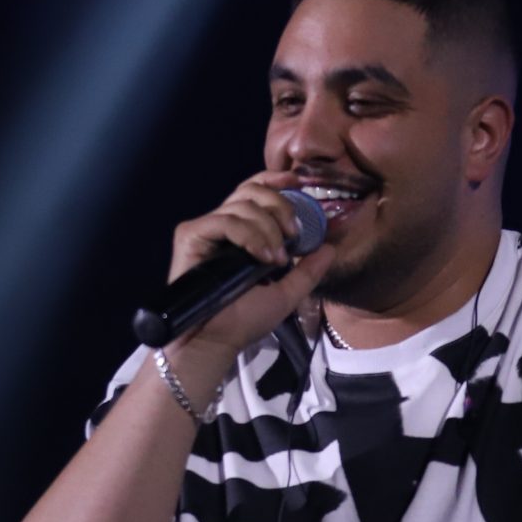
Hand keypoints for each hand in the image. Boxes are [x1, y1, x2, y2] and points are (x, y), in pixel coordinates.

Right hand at [163, 171, 332, 363]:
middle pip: (251, 190)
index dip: (276, 180)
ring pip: (241, 204)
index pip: (256, 190)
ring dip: (267, 228)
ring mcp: (206, 229)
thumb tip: (330, 248)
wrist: (214, 341)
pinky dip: (249, 234)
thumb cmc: (244, 321)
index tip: (300, 182)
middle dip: (280, 205)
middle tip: (293, 234)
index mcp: (242, 233)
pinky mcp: (190, 236)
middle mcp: (223, 226)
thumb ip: (308, 271)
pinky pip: (224, 220)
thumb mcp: (286, 294)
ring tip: (276, 258)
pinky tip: (261, 256)